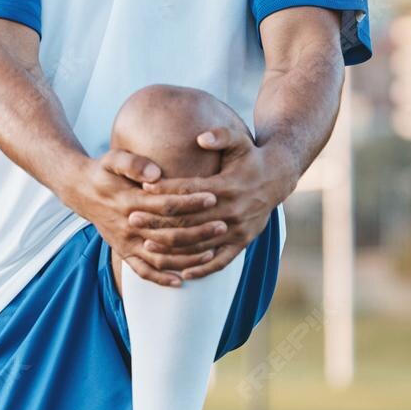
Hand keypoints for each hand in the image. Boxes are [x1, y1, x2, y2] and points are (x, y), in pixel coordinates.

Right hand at [66, 148, 222, 287]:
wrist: (80, 191)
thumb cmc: (103, 172)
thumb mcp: (113, 159)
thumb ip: (133, 163)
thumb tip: (155, 174)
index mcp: (128, 202)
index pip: (165, 205)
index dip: (190, 202)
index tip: (213, 197)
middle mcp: (128, 226)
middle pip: (169, 235)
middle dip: (198, 232)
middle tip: (223, 225)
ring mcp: (126, 242)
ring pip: (160, 257)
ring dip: (187, 258)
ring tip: (212, 252)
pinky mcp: (123, 252)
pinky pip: (142, 271)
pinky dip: (161, 279)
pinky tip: (181, 281)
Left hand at [129, 125, 291, 280]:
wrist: (279, 178)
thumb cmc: (251, 157)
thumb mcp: (240, 141)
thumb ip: (221, 136)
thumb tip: (201, 138)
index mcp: (228, 186)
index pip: (190, 190)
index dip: (165, 189)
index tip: (142, 187)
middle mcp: (232, 211)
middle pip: (189, 221)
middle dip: (158, 221)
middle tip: (132, 219)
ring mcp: (238, 230)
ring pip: (199, 245)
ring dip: (172, 248)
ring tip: (145, 246)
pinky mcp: (243, 242)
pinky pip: (221, 262)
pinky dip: (201, 268)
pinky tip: (182, 273)